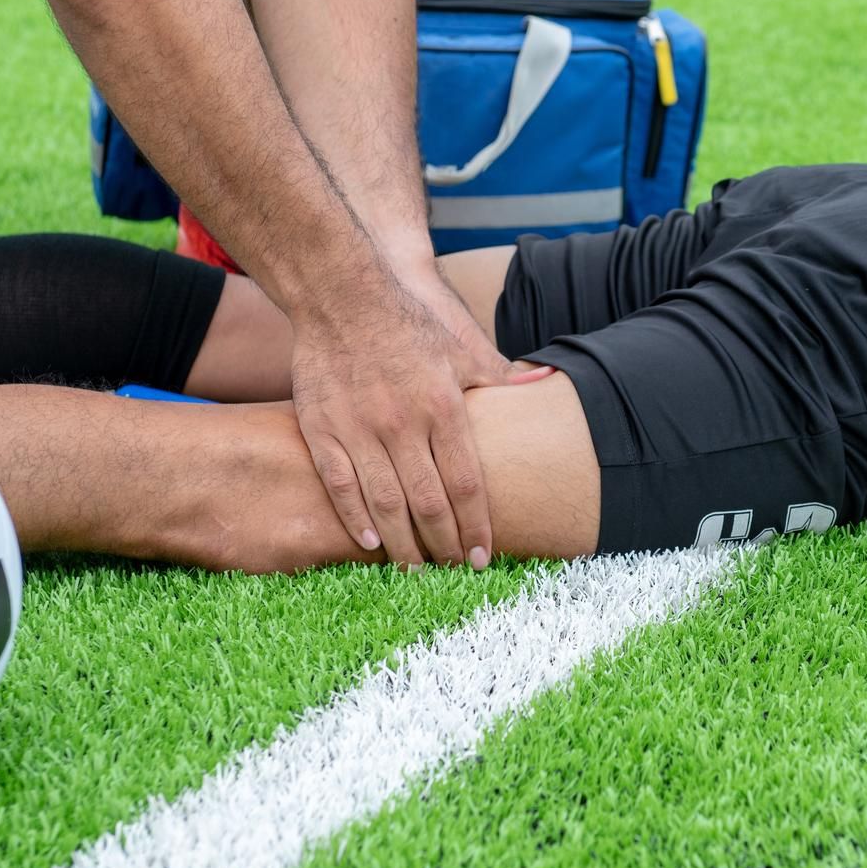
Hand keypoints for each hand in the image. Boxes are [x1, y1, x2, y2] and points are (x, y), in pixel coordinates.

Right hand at [288, 254, 513, 568]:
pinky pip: (340, 484)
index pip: (467, 483)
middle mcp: (403, 423)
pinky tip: (369, 542)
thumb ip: (500, 377)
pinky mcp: (322, 427)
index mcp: (444, 407)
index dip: (476, 526)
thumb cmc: (408, 325)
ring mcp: (360, 428)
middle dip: (444, 545)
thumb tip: (544, 382)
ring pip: (385, 502)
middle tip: (452, 571)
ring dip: (402, 543)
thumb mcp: (463, 347)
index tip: (482, 556)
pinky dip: (354, 518)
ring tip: (416, 570)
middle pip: (429, 503)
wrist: (340, 296)